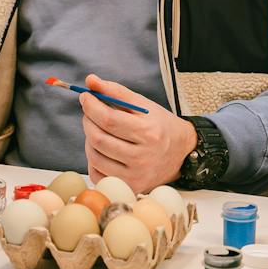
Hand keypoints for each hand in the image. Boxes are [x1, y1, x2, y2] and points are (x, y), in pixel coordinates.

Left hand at [78, 75, 195, 193]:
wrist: (182, 153)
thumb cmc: (159, 125)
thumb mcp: (143, 105)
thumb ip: (116, 91)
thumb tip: (90, 80)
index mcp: (148, 133)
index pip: (109, 120)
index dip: (91, 107)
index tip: (85, 96)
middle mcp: (143, 158)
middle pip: (98, 139)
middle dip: (88, 121)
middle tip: (89, 112)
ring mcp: (136, 176)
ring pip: (94, 157)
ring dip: (89, 139)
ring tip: (97, 130)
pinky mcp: (130, 188)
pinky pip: (98, 174)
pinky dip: (94, 159)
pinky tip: (103, 149)